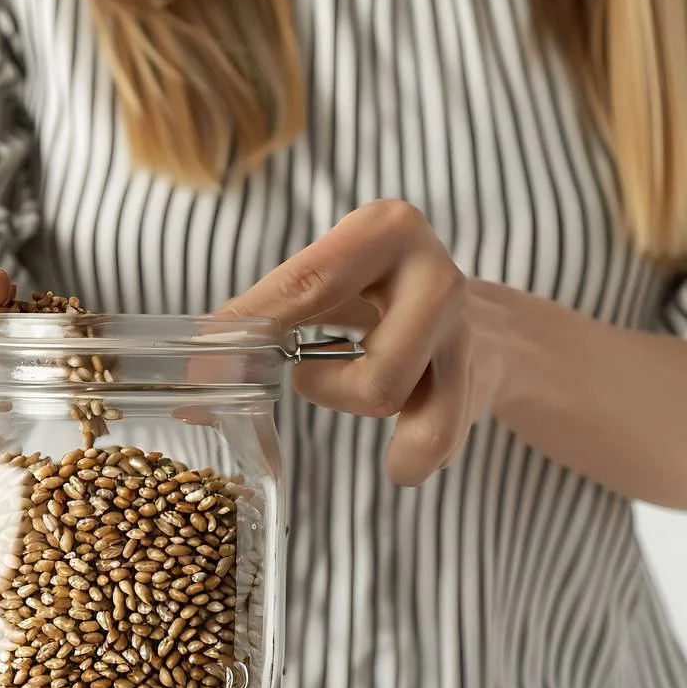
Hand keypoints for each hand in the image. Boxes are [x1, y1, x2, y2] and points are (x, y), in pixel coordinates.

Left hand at [219, 200, 513, 485]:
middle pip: (349, 350)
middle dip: (319, 383)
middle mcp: (435, 272)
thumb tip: (198, 377)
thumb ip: (267, 318)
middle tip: (310, 372)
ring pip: (385, 398)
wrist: (488, 326)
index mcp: (383, 229)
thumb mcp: (329, 285)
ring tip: (352, 385)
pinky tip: (397, 449)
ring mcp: (467, 329)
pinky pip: (431, 443)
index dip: (248, 333)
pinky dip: (405, 458)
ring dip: (353, 407)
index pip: (302, 285)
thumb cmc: (380, 301)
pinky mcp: (481, 380)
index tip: (201, 375)